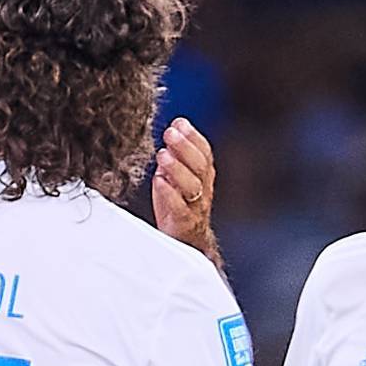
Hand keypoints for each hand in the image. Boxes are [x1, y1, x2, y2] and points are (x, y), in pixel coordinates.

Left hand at [152, 118, 216, 255]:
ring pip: (193, 186)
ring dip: (177, 168)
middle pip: (200, 166)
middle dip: (185, 147)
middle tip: (169, 133)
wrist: (185, 242)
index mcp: (203, 176)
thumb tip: (174, 128)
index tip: (179, 123)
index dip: (193, 137)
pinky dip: (170, 193)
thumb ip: (176, 156)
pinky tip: (160, 181)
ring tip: (162, 155)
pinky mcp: (185, 223)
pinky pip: (180, 207)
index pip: (204, 153)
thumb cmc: (177, 206)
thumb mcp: (176, 177)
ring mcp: (196, 207)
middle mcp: (203, 190)